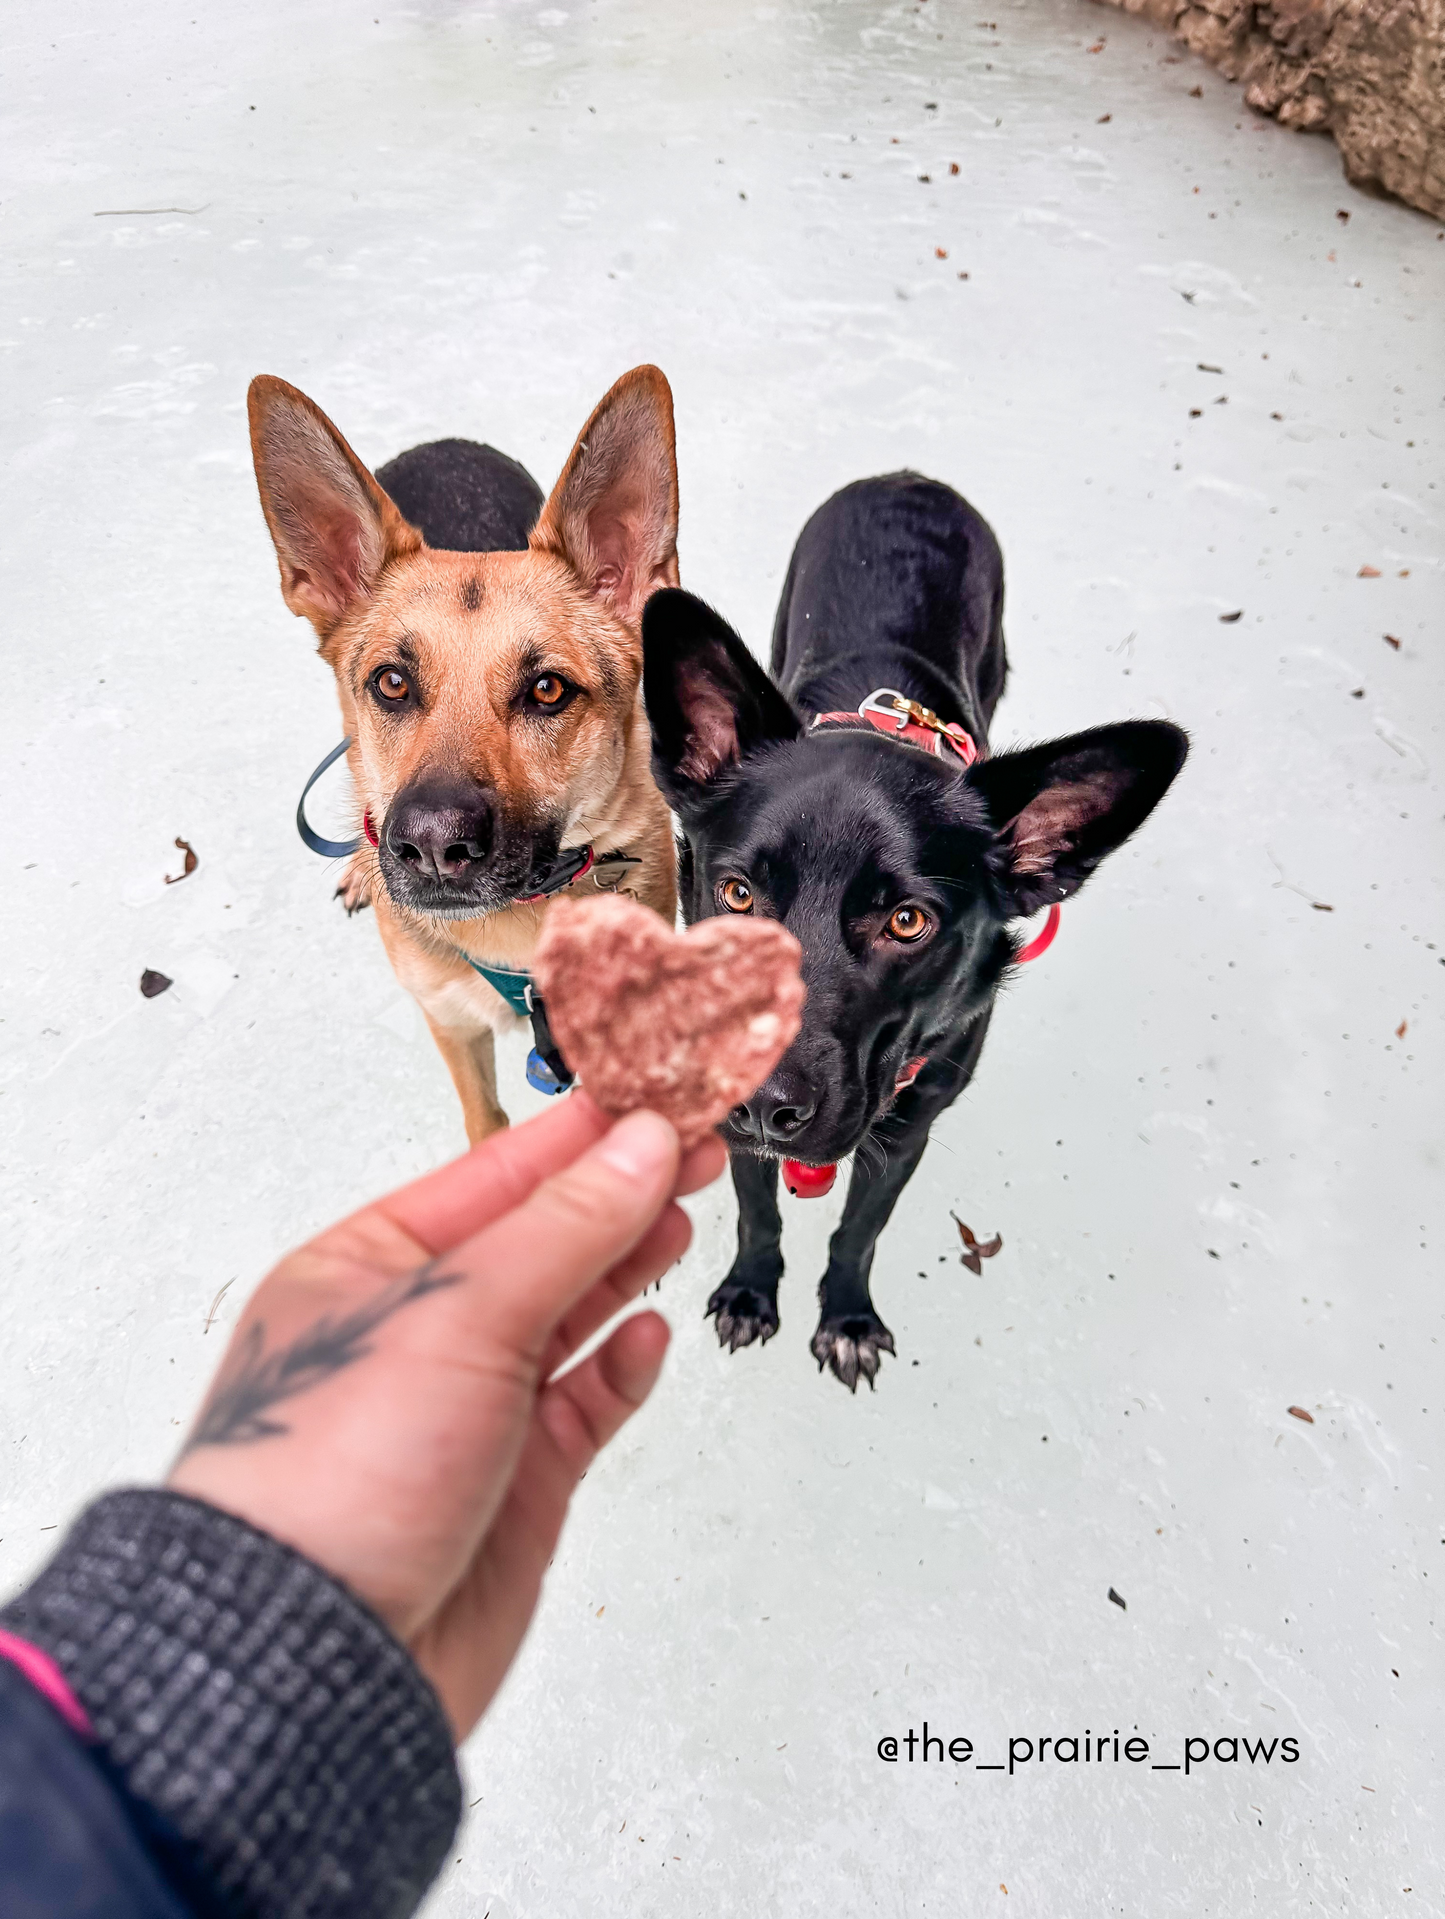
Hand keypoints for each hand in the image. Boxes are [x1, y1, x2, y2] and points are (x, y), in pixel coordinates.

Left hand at [168, 1095, 725, 1738]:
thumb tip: (637, 1148)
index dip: (580, 1132)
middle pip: (538, 1237)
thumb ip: (563, 1230)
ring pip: (568, 1314)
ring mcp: (467, 1408)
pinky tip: (646, 1336)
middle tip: (697, 1143)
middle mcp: (415, 1331)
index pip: (493, 1174)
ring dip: (627, 1264)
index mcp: (366, 1268)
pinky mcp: (513, 1483)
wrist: (315, 1665)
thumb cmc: (323, 1484)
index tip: (654, 1092)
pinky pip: (583, 1405)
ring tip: (682, 1212)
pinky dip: (621, 1368)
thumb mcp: (455, 1316)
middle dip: (618, 1189)